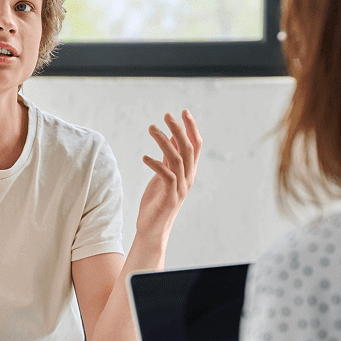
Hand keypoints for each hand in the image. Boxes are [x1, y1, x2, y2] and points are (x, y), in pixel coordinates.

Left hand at [136, 111, 201, 242]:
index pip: (196, 146)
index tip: (184, 112)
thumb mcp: (164, 174)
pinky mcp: (169, 197)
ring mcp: (180, 188)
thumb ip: (169, 157)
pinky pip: (166, 175)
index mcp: (189, 172)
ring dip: (164, 141)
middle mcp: (188, 178)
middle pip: (188, 149)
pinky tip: (144, 157)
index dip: (191, 128)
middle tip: (167, 115)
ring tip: (152, 128)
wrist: (153, 229)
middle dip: (179, 129)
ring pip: (176, 159)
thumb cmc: (157, 201)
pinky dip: (155, 164)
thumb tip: (171, 137)